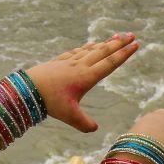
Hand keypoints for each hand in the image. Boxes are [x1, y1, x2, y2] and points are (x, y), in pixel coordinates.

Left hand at [25, 33, 139, 132]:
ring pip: (91, 50)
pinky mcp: (59, 61)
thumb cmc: (50, 102)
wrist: (27, 88)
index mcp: (87, 77)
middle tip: (132, 34)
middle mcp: (81, 66)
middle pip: (104, 52)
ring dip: (105, 43)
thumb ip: (85, 123)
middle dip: (119, 43)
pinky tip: (89, 45)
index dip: (124, 54)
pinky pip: (77, 51)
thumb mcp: (70, 116)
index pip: (110, 63)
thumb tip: (95, 129)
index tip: (136, 44)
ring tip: (116, 37)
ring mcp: (69, 62)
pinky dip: (87, 47)